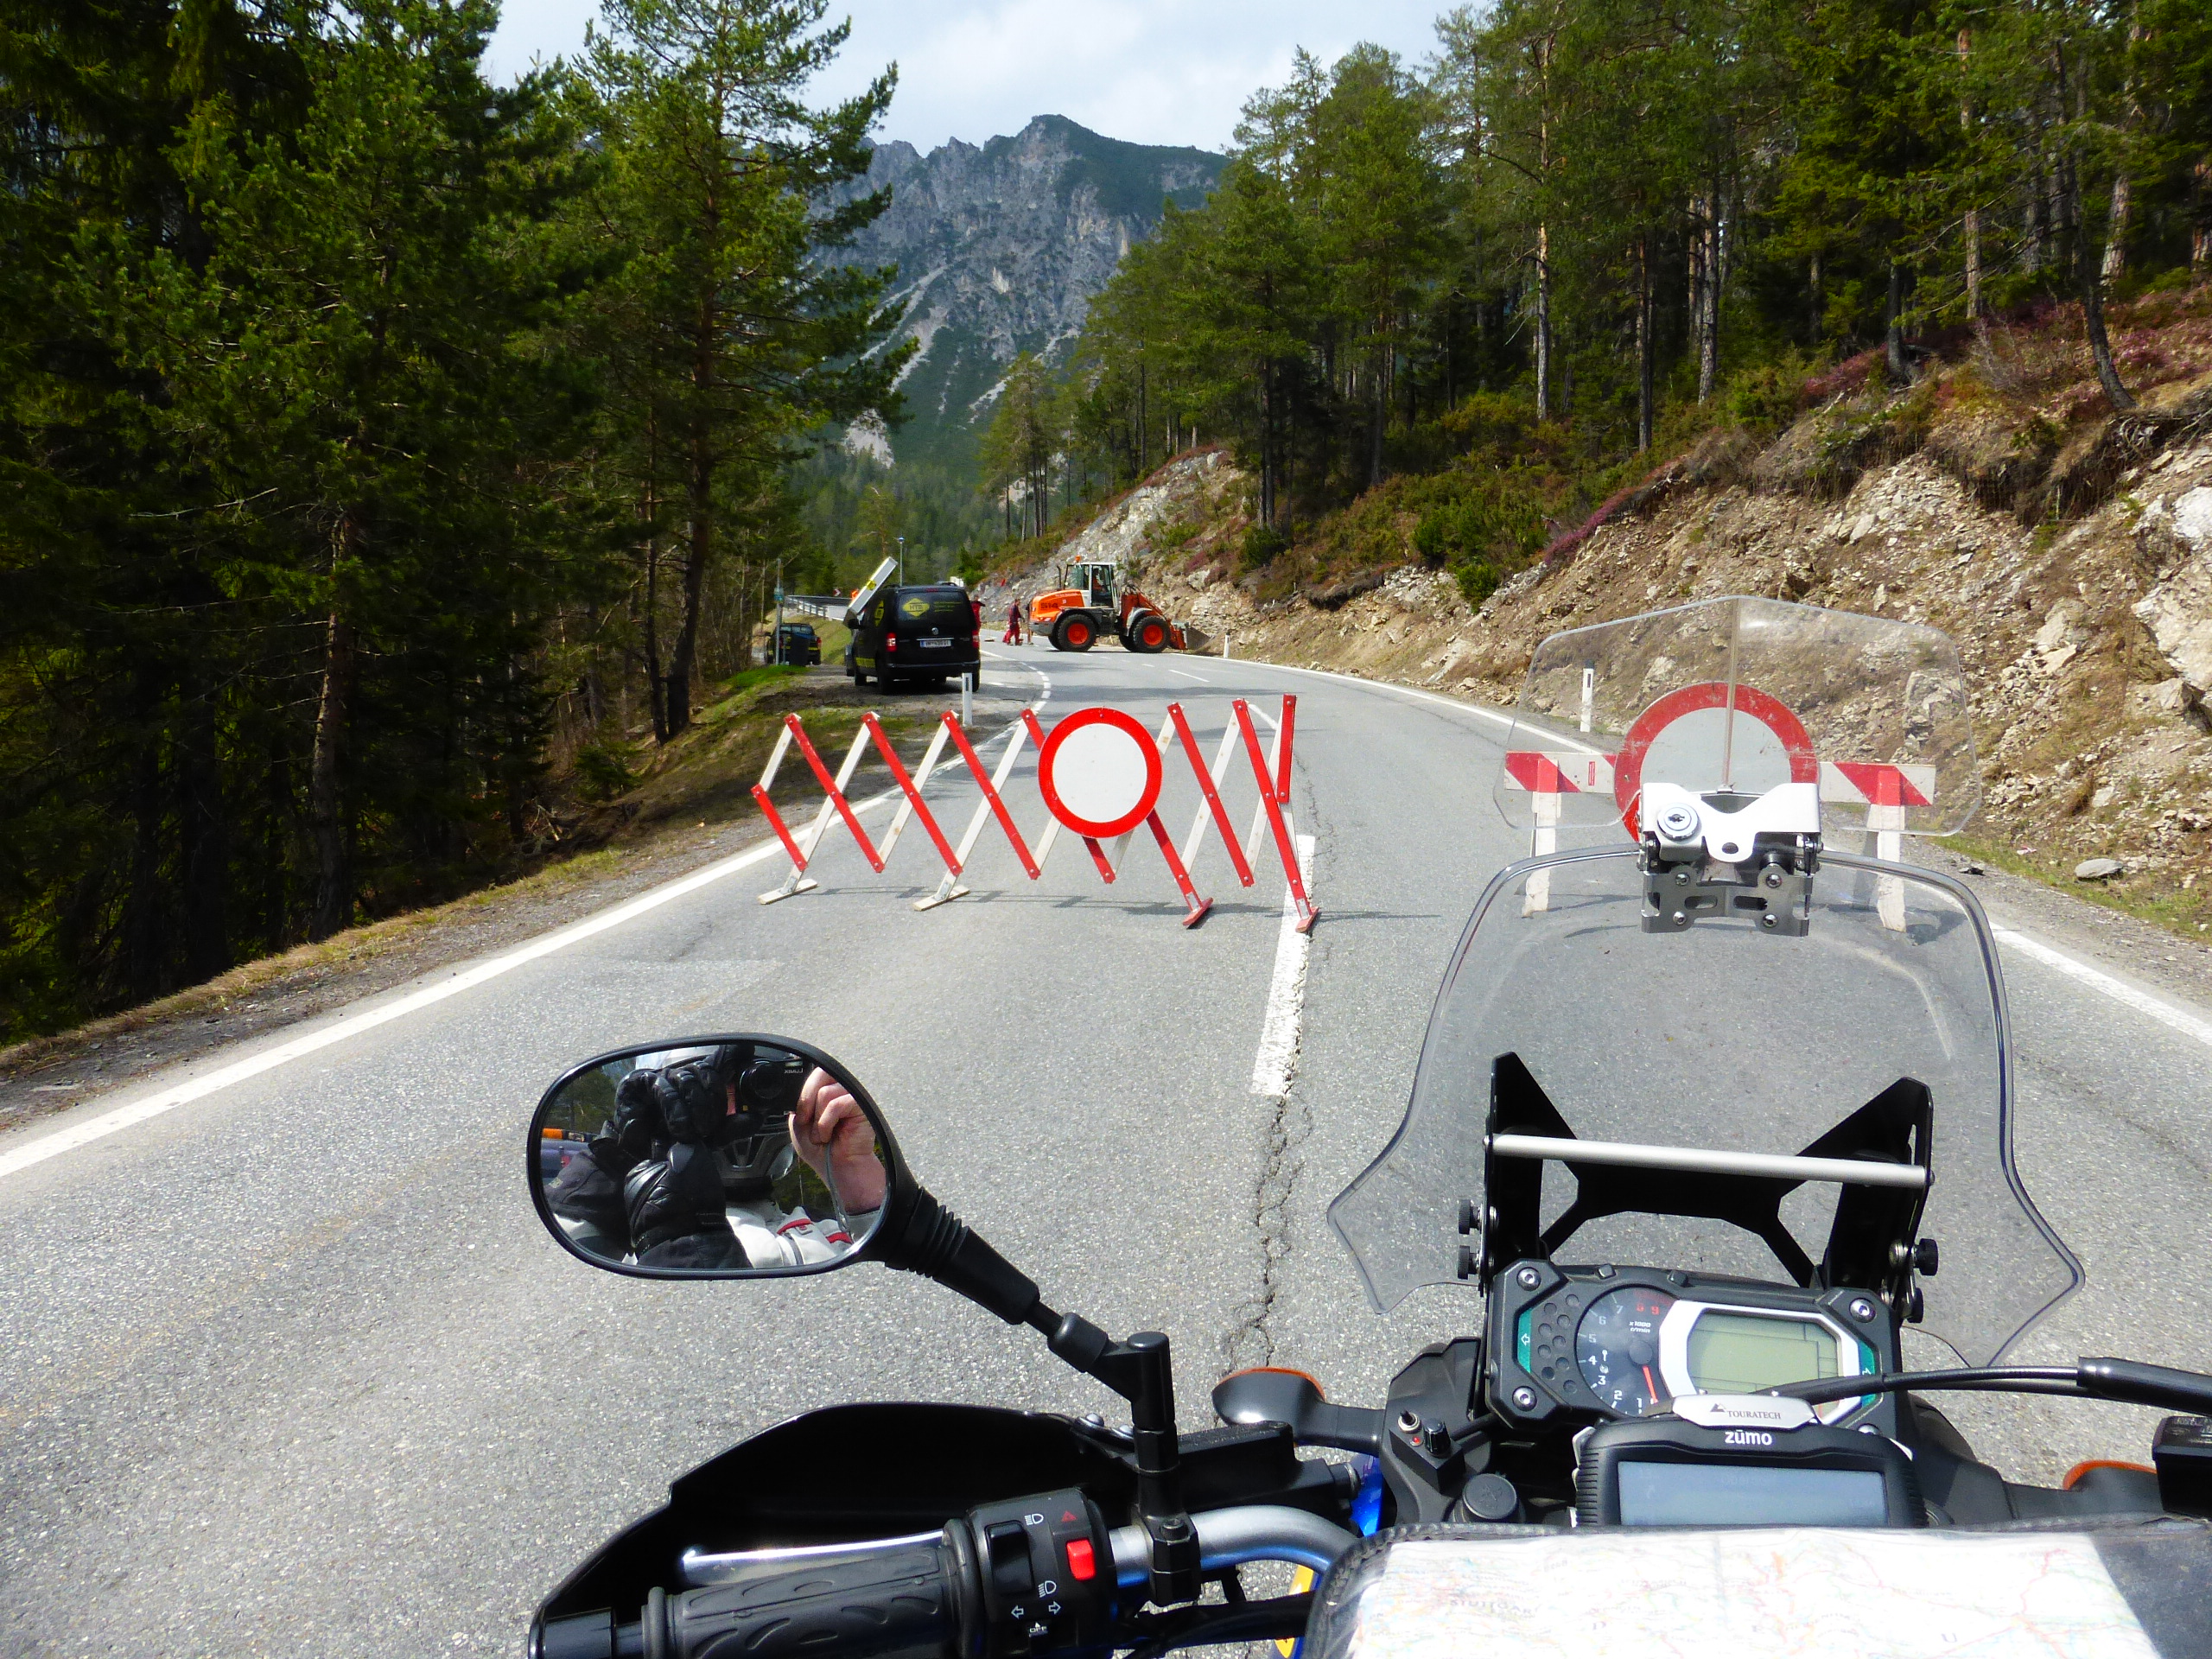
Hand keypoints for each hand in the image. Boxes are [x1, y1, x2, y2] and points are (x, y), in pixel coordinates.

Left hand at [790, 1068, 886, 1213]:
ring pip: (825, 1092)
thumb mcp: (799, 1123)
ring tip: (822, 1134)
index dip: (804, 1092)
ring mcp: (853, 1095)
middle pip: (821, 1073)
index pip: (815, 1074)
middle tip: (806, 1120)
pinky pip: (836, 1104)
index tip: (800, 1115)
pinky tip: (829, 1135)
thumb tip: (798, 1090)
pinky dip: (826, 1123)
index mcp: (829, 1090)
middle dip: (807, 1099)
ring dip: (818, 1119)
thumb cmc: (822, 1149)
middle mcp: (843, 1089)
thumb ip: (799, 1102)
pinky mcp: (862, 1105)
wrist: (837, 1168)